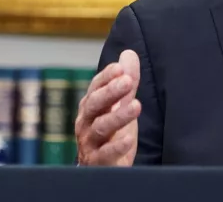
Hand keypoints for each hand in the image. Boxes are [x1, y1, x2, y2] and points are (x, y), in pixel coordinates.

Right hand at [75, 50, 140, 165]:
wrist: (103, 168)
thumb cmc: (111, 132)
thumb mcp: (120, 105)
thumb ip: (126, 82)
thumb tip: (128, 53)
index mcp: (91, 106)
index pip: (96, 87)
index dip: (106, 77)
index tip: (120, 68)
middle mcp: (86, 122)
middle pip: (94, 104)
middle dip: (110, 92)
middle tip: (128, 81)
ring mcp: (90, 143)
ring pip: (100, 127)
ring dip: (118, 116)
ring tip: (137, 106)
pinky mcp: (98, 162)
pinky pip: (104, 155)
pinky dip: (116, 147)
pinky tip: (129, 139)